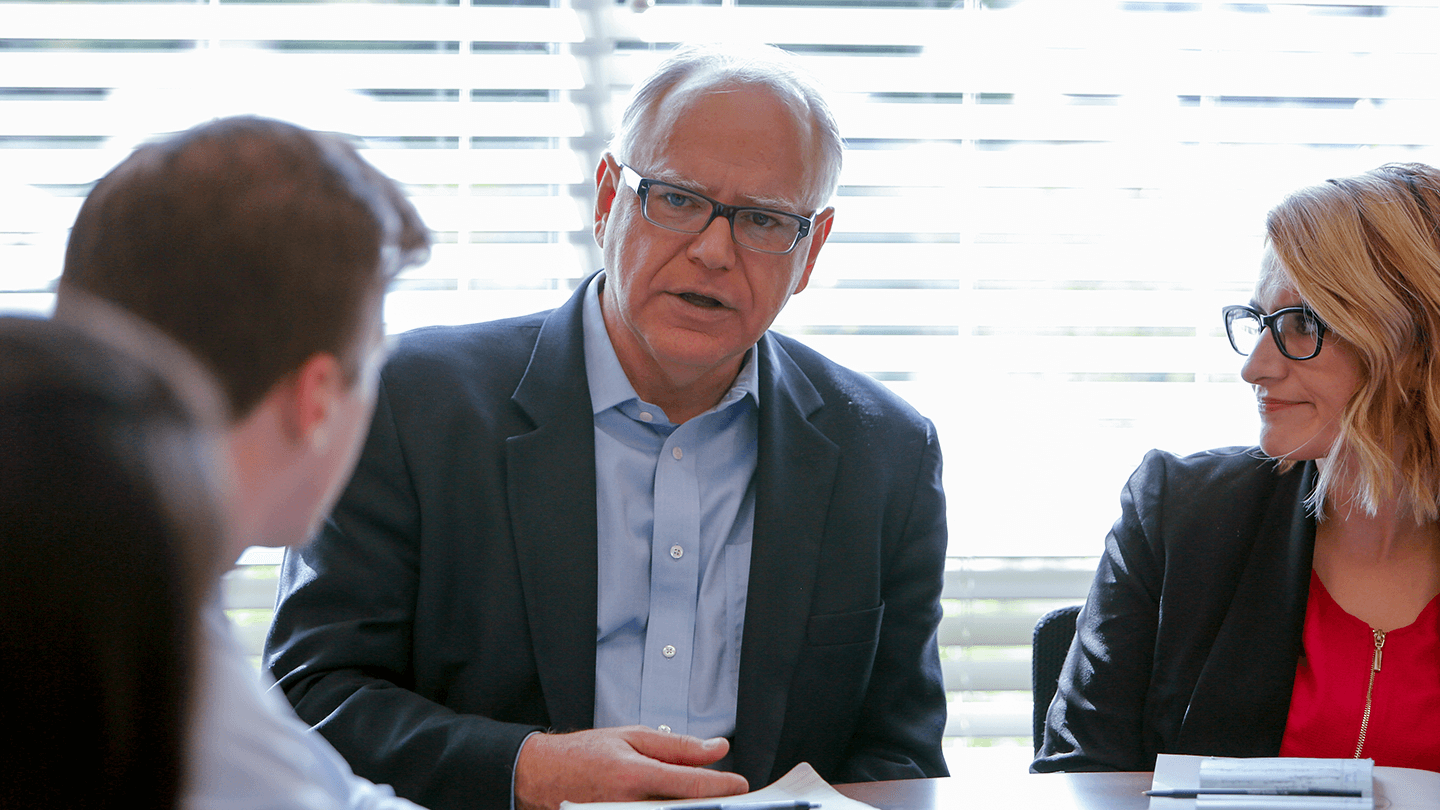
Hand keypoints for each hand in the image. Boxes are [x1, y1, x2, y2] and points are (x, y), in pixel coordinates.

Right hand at [514, 726, 749, 809]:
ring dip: (690, 809)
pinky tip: (678, 806)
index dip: (721, 786)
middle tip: (730, 797)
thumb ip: (677, 745)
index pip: (689, 785)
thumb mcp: (632, 736)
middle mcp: (627, 804)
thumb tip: (718, 749)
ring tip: (707, 801)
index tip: (742, 785)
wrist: (541, 776)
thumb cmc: (587, 753)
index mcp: (632, 774)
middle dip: (710, 804)